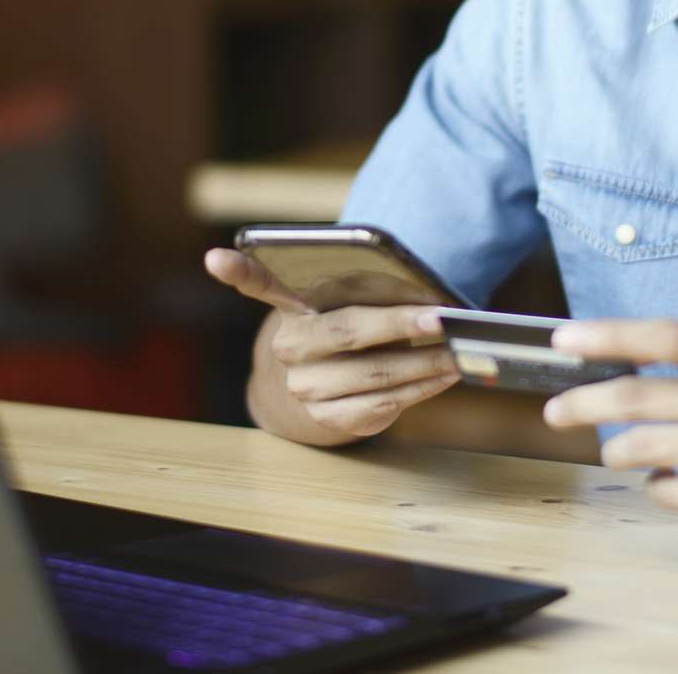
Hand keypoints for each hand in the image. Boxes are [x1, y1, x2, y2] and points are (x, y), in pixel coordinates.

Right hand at [203, 248, 458, 441]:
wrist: (308, 387)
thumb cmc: (339, 327)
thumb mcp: (342, 299)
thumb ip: (367, 289)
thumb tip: (429, 297)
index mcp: (289, 308)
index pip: (258, 283)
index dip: (239, 271)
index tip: (216, 257)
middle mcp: (289, 349)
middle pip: (348, 333)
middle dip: (400, 325)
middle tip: (442, 318)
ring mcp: (307, 388)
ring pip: (376, 376)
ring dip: (425, 364)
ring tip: (461, 351)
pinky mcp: (330, 420)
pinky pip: (383, 406)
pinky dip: (421, 390)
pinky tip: (446, 376)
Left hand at [540, 319, 677, 538]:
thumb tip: (600, 363)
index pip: (667, 337)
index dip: (610, 337)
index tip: (563, 342)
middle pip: (643, 396)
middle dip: (586, 403)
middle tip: (556, 411)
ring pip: (648, 447)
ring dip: (618, 450)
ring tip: (617, 451)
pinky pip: (670, 490)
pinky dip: (654, 485)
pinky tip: (664, 478)